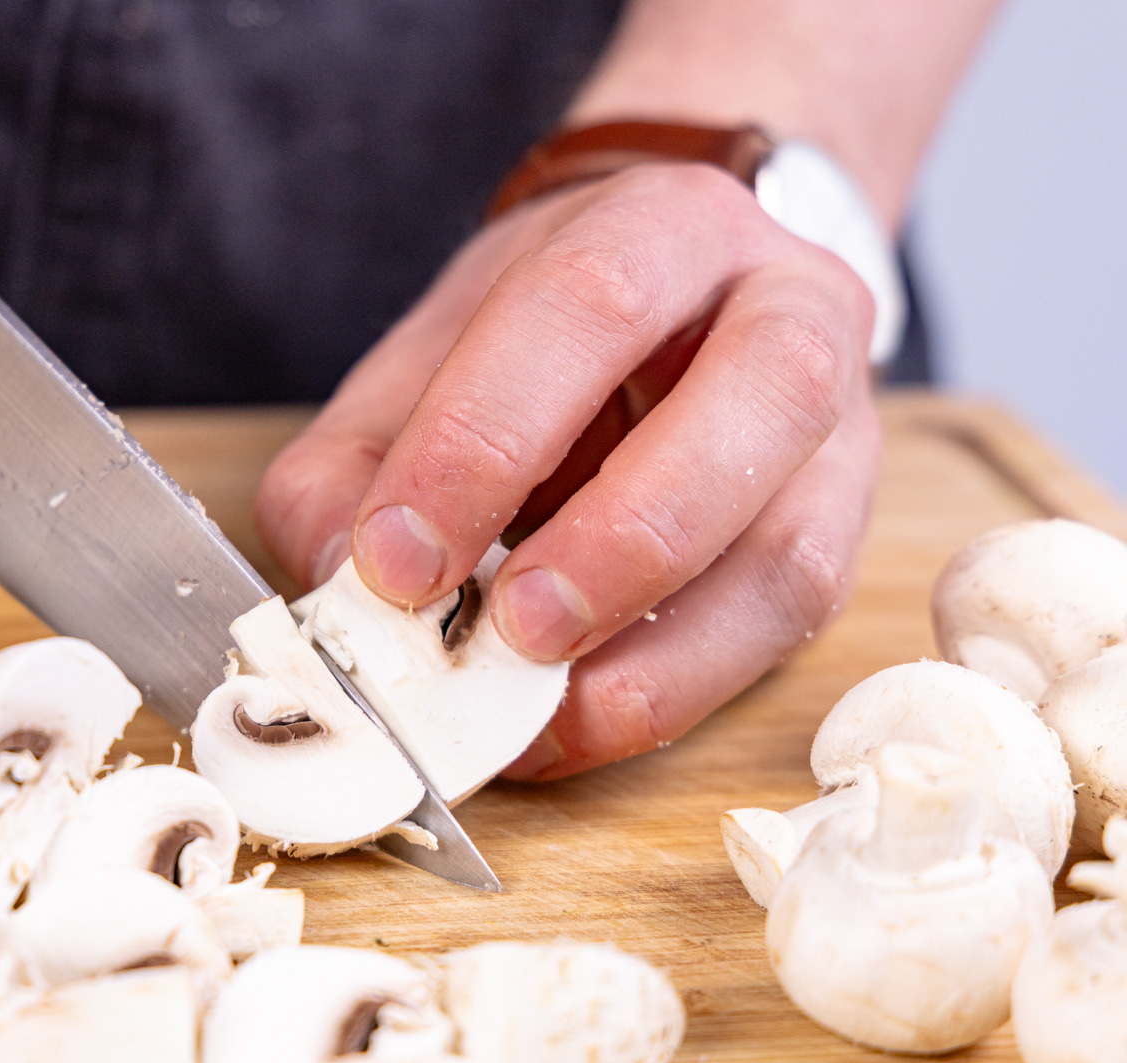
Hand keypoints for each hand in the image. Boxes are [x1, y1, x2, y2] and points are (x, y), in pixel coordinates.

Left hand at [256, 163, 879, 780]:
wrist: (663, 315)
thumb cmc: (533, 348)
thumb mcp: (421, 366)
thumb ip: (350, 465)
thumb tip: (339, 583)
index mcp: (660, 227)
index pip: (585, 304)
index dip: (486, 437)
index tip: (398, 559)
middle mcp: (786, 306)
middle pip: (764, 391)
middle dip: (624, 534)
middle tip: (510, 631)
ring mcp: (839, 427)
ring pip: (795, 540)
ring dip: (662, 649)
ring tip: (541, 709)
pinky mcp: (841, 531)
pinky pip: (788, 626)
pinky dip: (677, 689)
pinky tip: (582, 716)